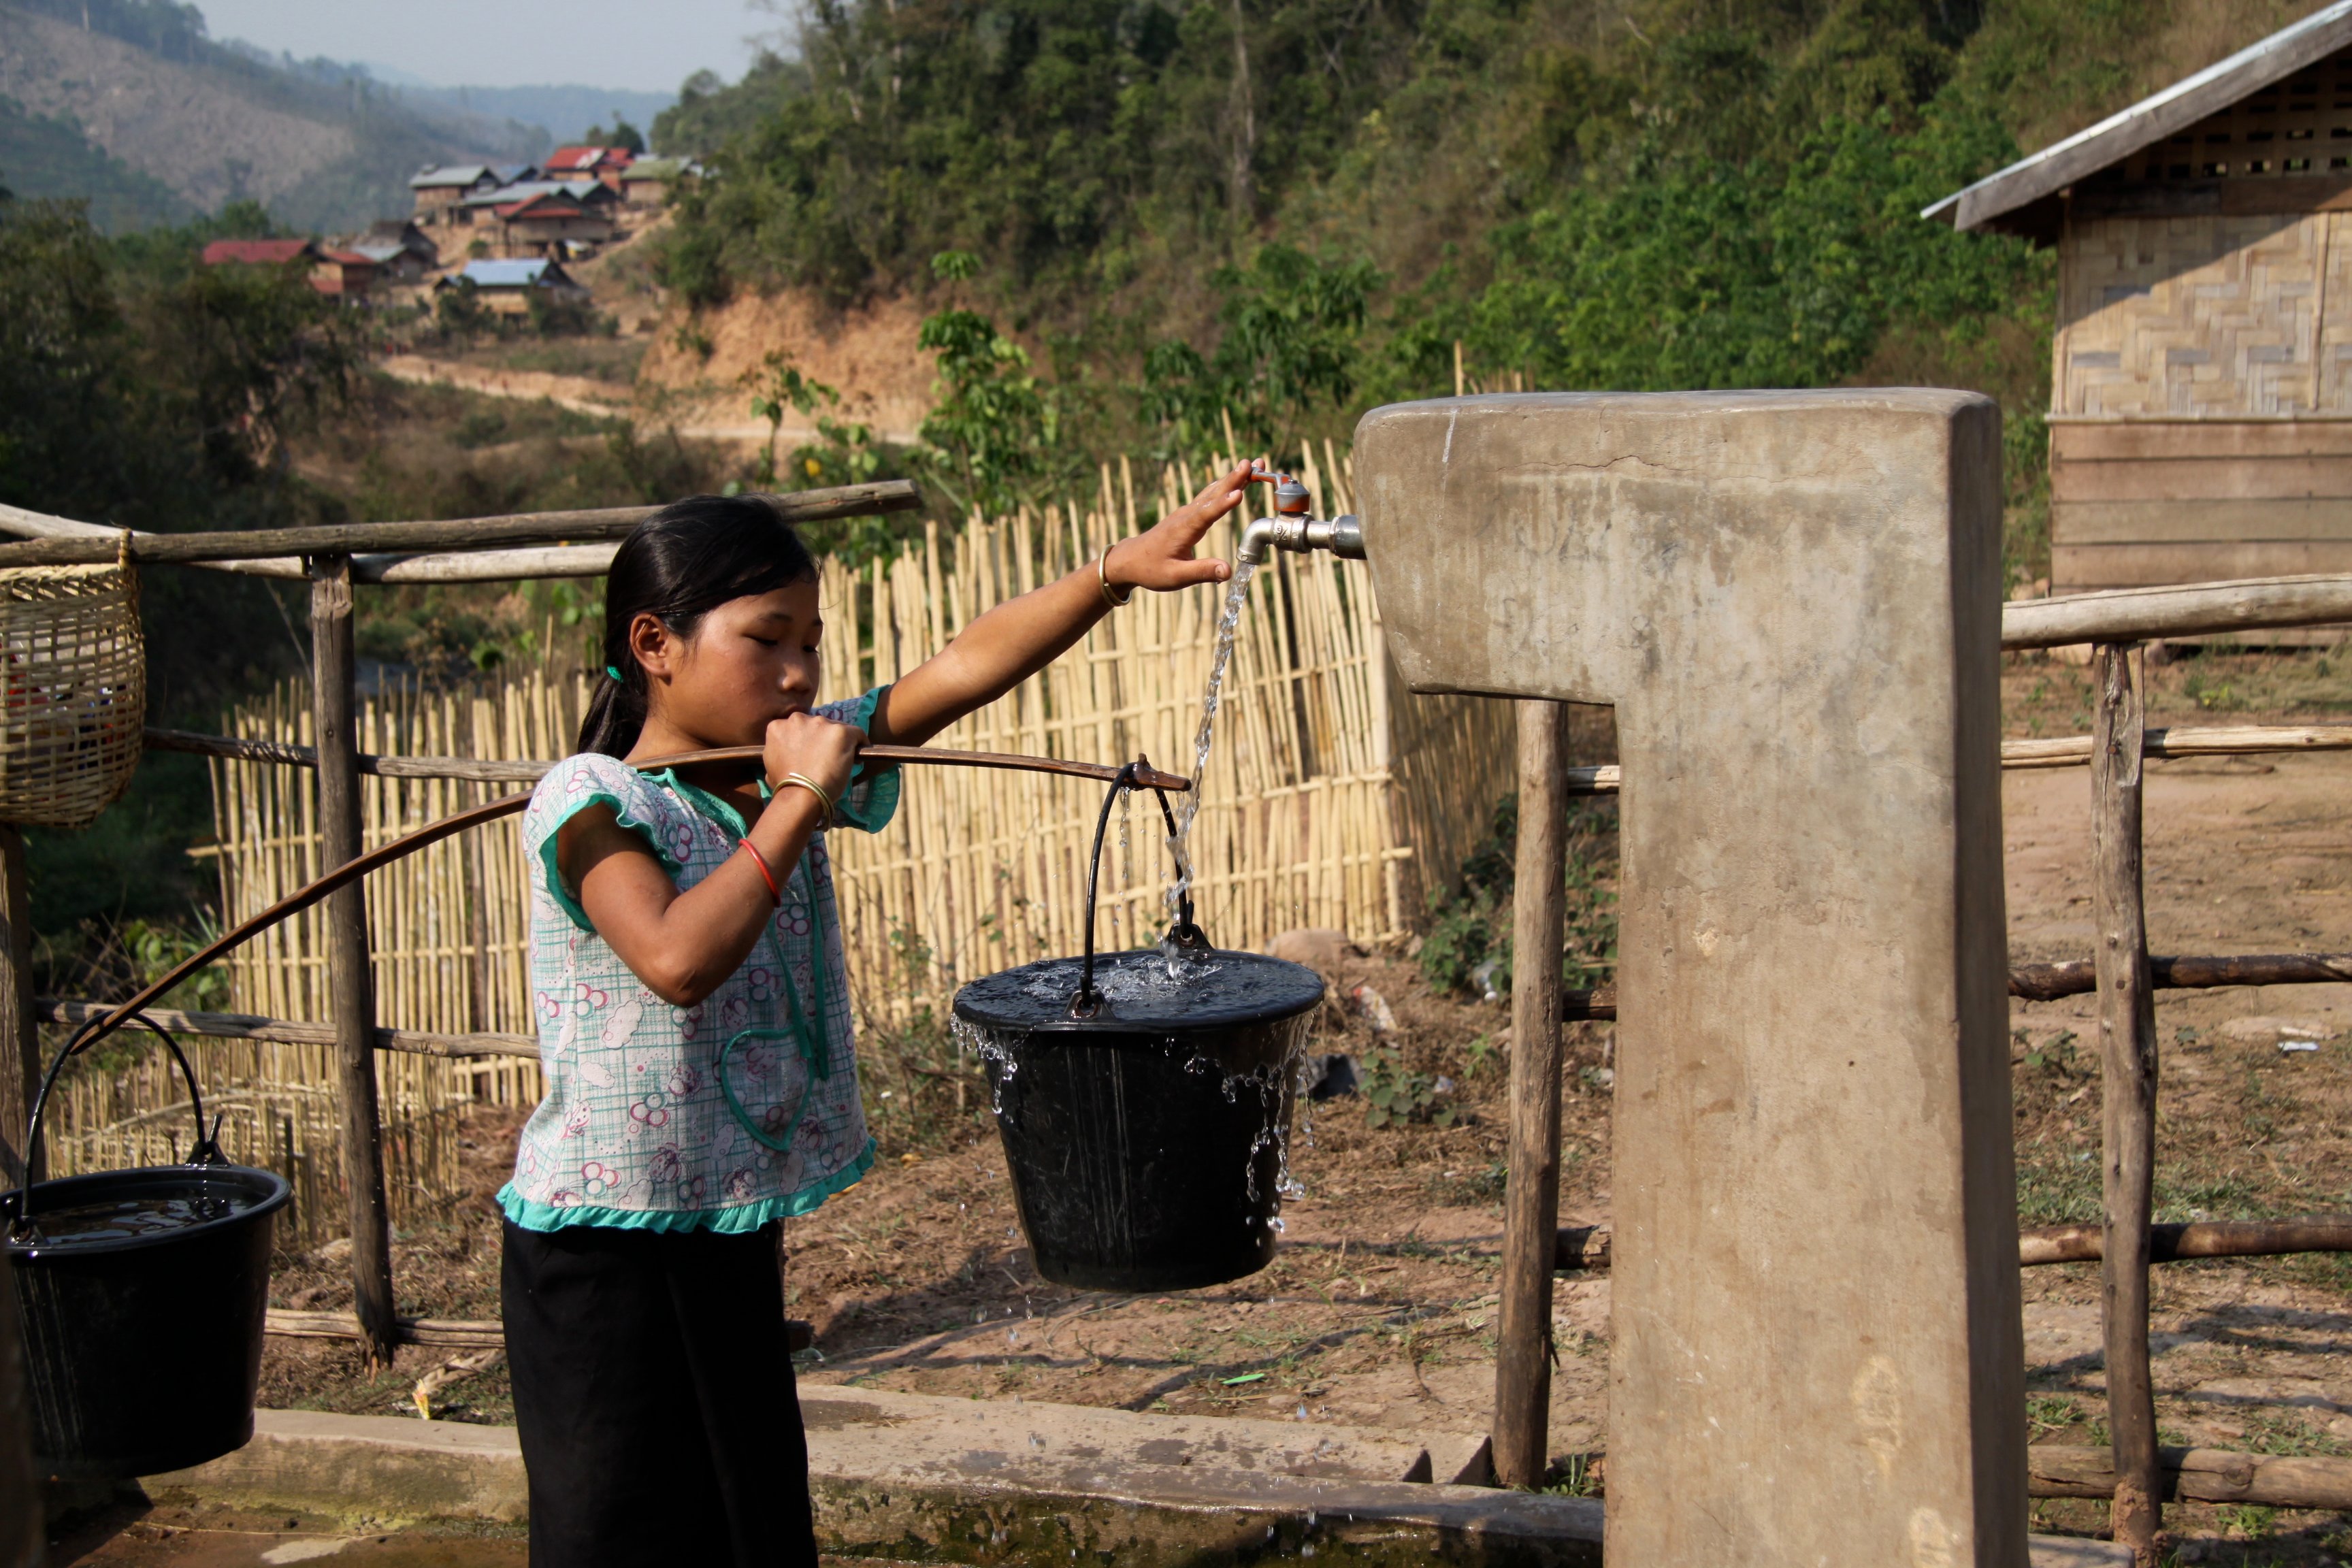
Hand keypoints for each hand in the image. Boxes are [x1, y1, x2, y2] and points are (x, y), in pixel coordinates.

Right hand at [762, 711, 863, 801]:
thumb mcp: (771, 765)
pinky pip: (857, 733)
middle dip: (822, 739)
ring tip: (842, 760)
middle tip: (826, 758)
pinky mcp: (842, 731)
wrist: (802, 794)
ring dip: (839, 742)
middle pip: (816, 725)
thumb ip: (779, 752)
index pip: (797, 728)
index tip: (812, 752)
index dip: (806, 740)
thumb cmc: (785, 786)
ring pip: (836, 728)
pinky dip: (860, 743)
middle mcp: (798, 719)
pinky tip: (859, 756)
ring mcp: (820, 723)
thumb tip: (787, 756)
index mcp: (778, 726)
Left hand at [1104, 461, 1255, 593]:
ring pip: (1213, 490)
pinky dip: (1225, 485)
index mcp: (1184, 529)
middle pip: (1214, 494)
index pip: (1206, 514)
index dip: (1223, 505)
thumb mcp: (1176, 576)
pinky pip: (1210, 495)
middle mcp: (1187, 515)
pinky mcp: (1189, 513)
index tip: (1239, 493)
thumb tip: (1228, 571)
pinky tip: (1236, 478)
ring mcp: (1188, 511)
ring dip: (1233, 477)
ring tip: (1253, 465)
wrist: (1131, 559)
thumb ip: (1202, 572)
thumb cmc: (1152, 569)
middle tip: (1254, 463)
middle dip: (1235, 478)